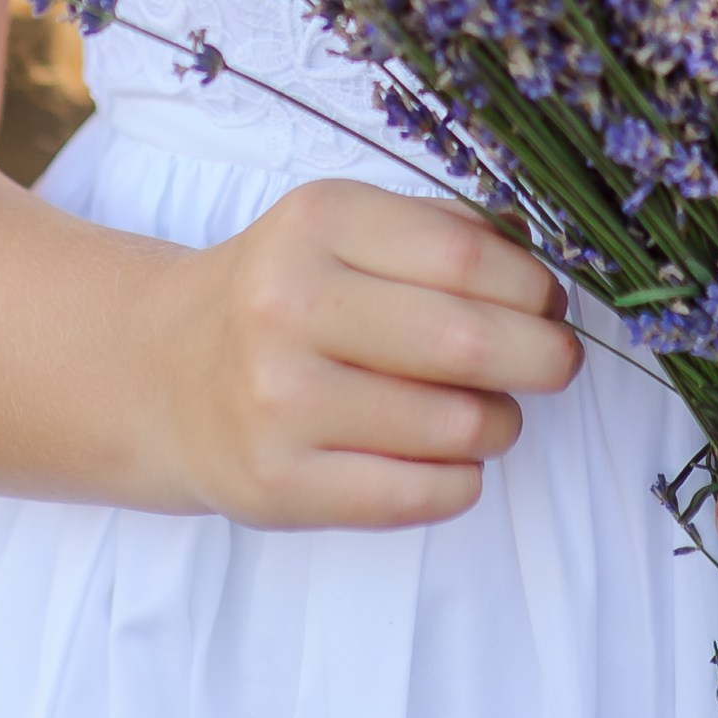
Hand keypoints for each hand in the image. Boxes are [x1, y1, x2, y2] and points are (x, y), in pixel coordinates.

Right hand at [155, 179, 581, 531]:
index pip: (466, 257)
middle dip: (541, 358)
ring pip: (455, 425)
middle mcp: (289, 306)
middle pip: (467, 340)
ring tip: (485, 413)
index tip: (550, 305)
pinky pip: (419, 493)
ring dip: (499, 423)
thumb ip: (441, 231)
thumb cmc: (284, 293)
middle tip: (554, 363)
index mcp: (318, 223)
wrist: (163, 372)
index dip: (533, 287)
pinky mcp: (277, 485)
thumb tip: (541, 265)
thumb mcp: (342, 227)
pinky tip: (448, 459)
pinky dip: (461, 480)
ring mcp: (278, 402)